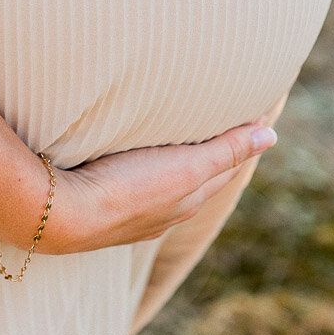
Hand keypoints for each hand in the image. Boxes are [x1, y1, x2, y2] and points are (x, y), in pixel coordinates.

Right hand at [40, 116, 277, 253]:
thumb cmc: (127, 187)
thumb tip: (272, 135)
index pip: (223, 170)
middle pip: (195, 180)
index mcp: (188, 200)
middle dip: (209, 156)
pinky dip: (142, 171)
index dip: (237, 145)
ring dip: (171, 165)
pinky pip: (132, 187)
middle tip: (217, 125)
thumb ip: (226, 150)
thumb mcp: (187, 166)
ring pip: (162, 185)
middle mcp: (164, 213)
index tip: (248, 119)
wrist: (61, 216)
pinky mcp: (100, 208)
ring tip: (174, 141)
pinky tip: (129, 164)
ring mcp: (131, 216)